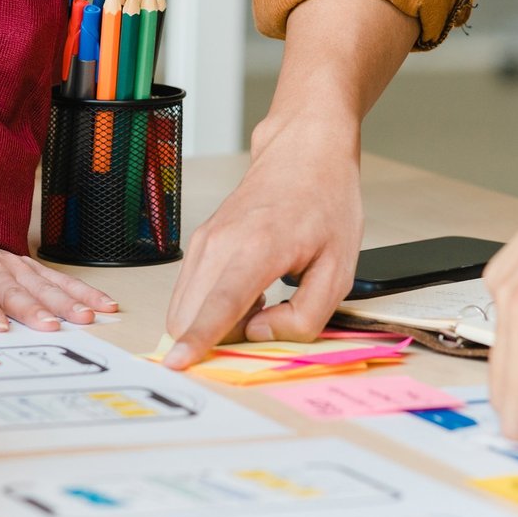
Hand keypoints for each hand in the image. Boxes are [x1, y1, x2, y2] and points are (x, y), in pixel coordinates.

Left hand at [0, 238, 116, 331]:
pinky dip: (80, 290)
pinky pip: (56, 278)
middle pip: (12, 290)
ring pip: (41, 284)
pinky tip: (99, 303)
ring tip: (85, 316)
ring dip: (64, 300)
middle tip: (51, 325)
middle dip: (33, 308)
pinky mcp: (27, 266)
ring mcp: (11, 264)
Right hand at [162, 118, 362, 368]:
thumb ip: (305, 316)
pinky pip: (192, 292)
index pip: (220, 304)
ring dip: (215, 322)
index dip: (198, 339)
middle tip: (264, 323)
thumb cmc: (325, 203)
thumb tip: (259, 334)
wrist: (304, 152)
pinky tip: (250, 292)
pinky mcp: (200, 242)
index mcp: (259, 247)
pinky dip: (213, 305)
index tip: (178, 364)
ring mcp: (205, 240)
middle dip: (216, 339)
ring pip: (185, 306)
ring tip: (263, 301)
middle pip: (189, 314)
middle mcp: (221, 242)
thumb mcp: (339, 269)